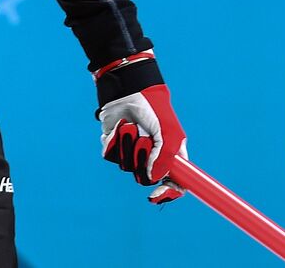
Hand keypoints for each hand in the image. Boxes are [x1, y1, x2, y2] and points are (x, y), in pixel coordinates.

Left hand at [94, 51, 187, 204]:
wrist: (129, 90)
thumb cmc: (154, 109)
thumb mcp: (168, 133)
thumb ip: (165, 158)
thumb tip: (153, 177)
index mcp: (170, 155)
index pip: (174, 183)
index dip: (168, 193)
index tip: (157, 194)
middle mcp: (151, 157)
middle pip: (145, 178)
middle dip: (141, 160)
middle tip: (143, 141)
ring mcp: (131, 152)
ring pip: (125, 167)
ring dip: (126, 146)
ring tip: (130, 127)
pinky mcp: (114, 146)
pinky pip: (110, 156)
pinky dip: (113, 142)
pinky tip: (119, 127)